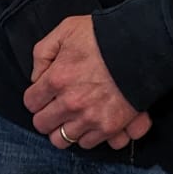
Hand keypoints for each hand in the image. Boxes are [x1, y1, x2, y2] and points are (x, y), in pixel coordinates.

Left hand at [24, 15, 152, 150]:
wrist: (141, 45)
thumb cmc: (103, 35)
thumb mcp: (66, 30)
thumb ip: (43, 53)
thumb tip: (37, 77)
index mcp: (56, 79)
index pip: (31, 103)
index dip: (37, 96)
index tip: (45, 93)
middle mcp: (70, 103)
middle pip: (43, 126)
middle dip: (47, 115)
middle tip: (57, 106)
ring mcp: (90, 118)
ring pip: (63, 140)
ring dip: (66, 128)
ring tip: (75, 116)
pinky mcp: (110, 127)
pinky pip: (89, 144)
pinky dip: (88, 135)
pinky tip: (92, 121)